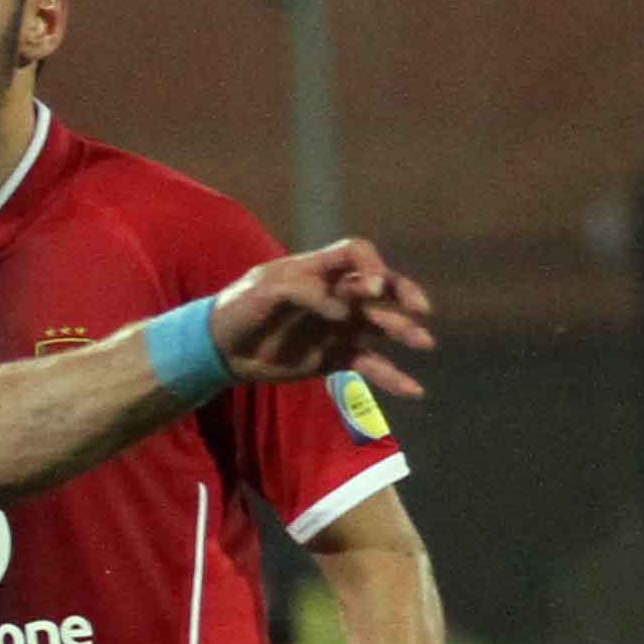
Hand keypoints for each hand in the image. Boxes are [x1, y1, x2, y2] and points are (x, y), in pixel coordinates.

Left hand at [207, 240, 435, 397]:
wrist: (220, 349)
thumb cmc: (240, 308)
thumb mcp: (265, 290)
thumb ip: (305, 292)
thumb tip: (343, 313)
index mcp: (319, 270)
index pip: (357, 254)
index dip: (371, 265)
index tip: (373, 286)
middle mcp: (337, 294)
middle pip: (380, 289)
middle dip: (402, 295)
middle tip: (419, 309)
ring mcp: (340, 326)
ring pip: (381, 326)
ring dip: (404, 332)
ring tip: (423, 343)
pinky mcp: (335, 357)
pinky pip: (370, 365)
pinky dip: (391, 377)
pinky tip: (413, 390)